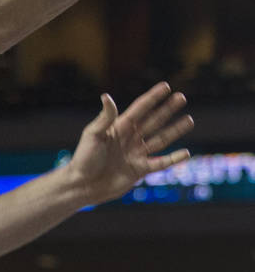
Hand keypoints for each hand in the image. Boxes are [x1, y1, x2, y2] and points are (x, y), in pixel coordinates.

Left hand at [68, 82, 192, 204]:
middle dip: (167, 110)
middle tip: (181, 98)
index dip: (153, 98)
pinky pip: (160, 163)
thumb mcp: (93, 135)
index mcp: (119, 127)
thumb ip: (105, 117)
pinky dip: (173, 159)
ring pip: (160, 139)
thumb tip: (107, 96)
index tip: (166, 86)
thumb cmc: (84, 158)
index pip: (140, 109)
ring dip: (175, 130)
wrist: (83, 185)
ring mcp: (135, 154)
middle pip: (153, 121)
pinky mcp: (139, 170)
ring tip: (189, 120)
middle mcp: (130, 139)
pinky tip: (186, 153)